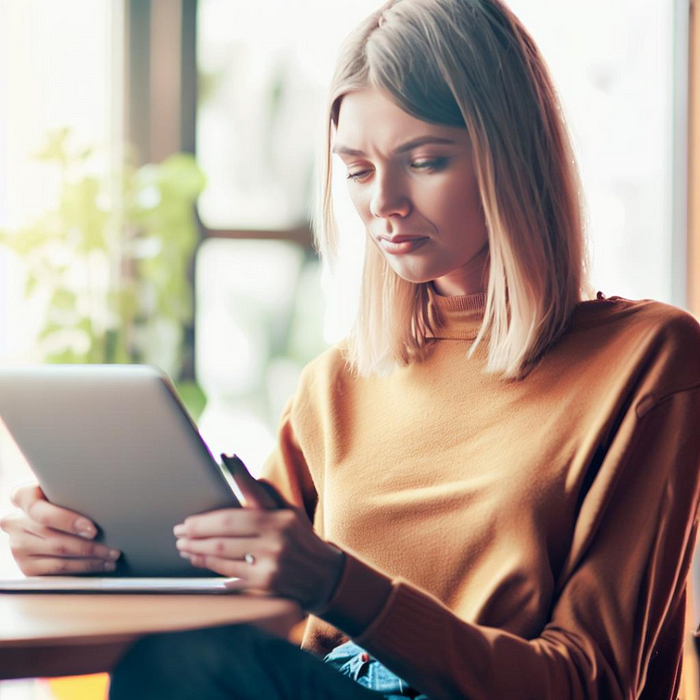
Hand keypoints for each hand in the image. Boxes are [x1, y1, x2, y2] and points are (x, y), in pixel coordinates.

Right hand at [0, 482, 120, 575]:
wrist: (42, 512)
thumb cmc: (60, 496)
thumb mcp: (61, 486)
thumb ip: (72, 491)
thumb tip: (104, 499)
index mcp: (22, 497)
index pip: (43, 512)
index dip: (68, 522)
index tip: (93, 530)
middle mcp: (15, 523)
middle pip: (56, 540)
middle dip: (90, 547)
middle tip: (113, 549)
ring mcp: (18, 547)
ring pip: (59, 559)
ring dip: (90, 561)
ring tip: (111, 559)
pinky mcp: (25, 566)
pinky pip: (56, 572)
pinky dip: (81, 570)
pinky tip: (99, 565)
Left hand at [174, 462, 344, 611]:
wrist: (324, 576)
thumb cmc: (300, 538)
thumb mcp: (288, 511)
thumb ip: (262, 493)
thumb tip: (233, 464)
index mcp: (280, 518)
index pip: (242, 505)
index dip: (212, 508)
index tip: (191, 510)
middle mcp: (275, 539)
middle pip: (224, 532)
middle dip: (196, 531)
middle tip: (179, 529)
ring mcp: (269, 562)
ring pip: (222, 553)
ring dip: (197, 549)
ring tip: (183, 544)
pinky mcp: (264, 584)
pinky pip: (229, 572)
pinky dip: (209, 564)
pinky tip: (197, 559)